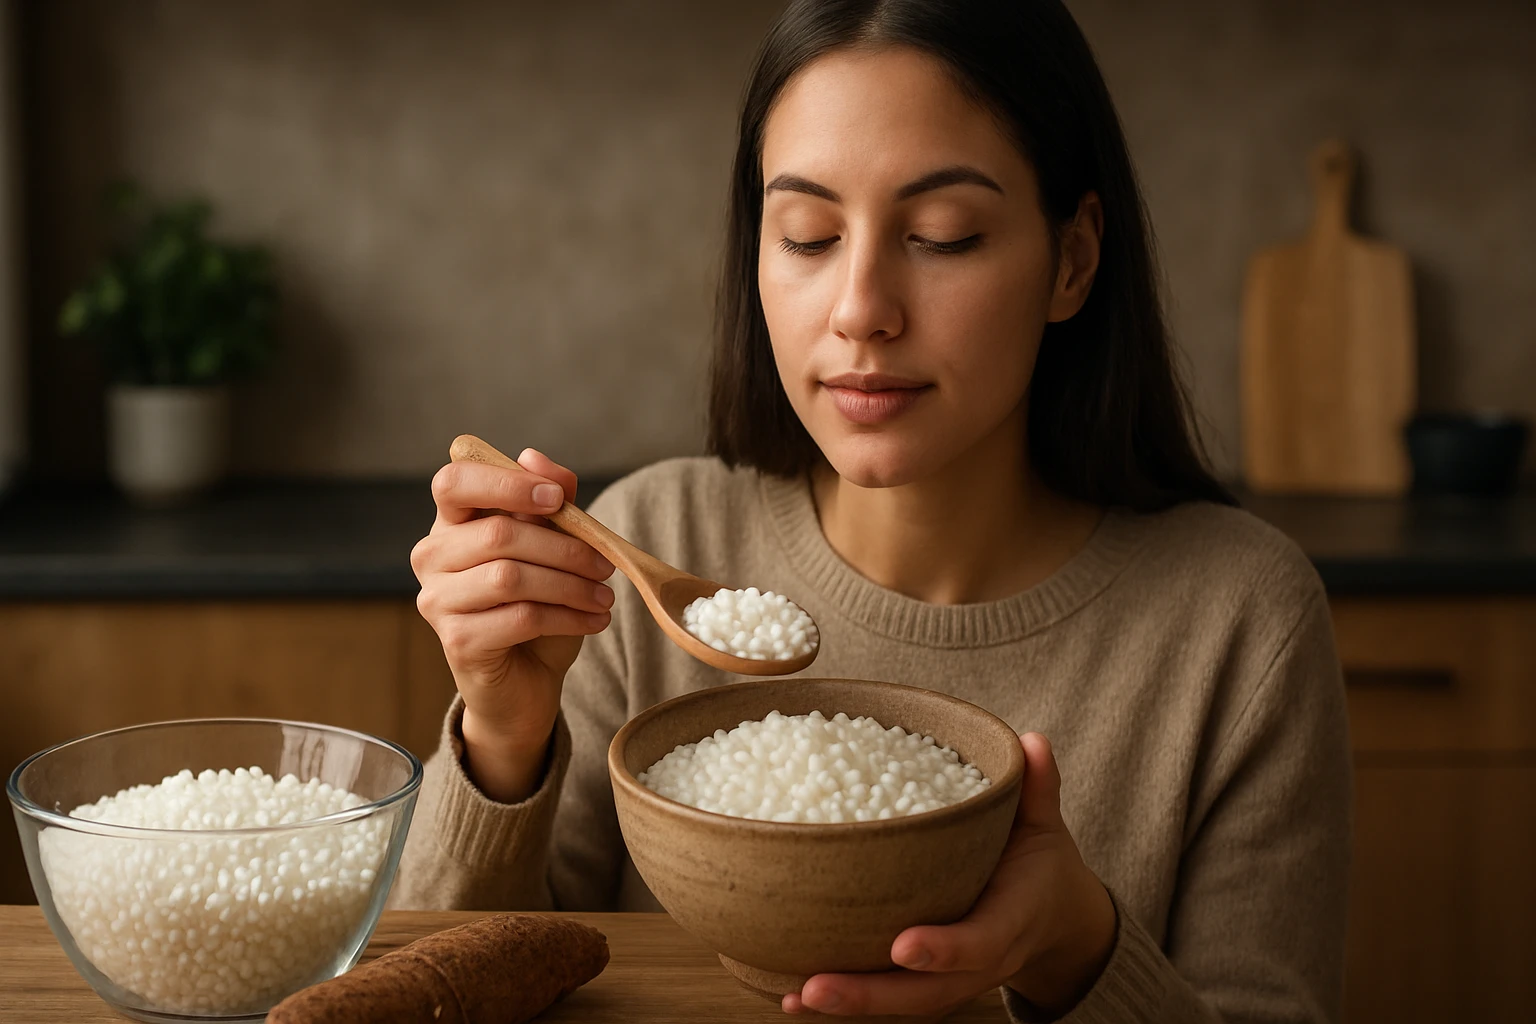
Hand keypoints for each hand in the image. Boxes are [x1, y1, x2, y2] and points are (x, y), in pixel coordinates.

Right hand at [411, 447, 615, 802]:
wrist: (525, 681)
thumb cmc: (536, 605)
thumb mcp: (552, 548)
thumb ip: (548, 500)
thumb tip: (535, 456)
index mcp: (450, 523)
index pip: (455, 482)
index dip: (506, 483)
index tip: (557, 499)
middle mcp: (432, 557)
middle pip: (498, 534)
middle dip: (564, 548)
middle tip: (605, 565)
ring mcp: (438, 601)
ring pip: (510, 577)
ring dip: (570, 585)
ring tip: (604, 596)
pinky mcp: (457, 642)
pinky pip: (519, 618)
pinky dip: (567, 617)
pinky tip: (593, 620)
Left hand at [783, 733, 1115, 1018]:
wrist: (1055, 923)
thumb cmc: (1040, 868)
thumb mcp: (1045, 827)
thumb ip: (1038, 788)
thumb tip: (1032, 742)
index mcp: (1011, 922)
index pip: (981, 944)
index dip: (946, 949)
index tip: (904, 945)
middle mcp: (980, 964)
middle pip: (927, 993)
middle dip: (871, 994)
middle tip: (815, 987)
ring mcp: (954, 980)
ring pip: (902, 1004)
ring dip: (848, 1004)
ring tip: (794, 997)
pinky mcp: (929, 983)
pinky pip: (888, 1000)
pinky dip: (845, 1003)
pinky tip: (792, 999)